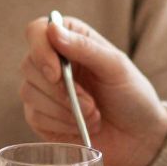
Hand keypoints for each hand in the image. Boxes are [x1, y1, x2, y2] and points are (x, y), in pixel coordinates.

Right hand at [16, 15, 166, 165]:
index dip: (41, 50)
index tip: (57, 73)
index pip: (36, 31)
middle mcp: (51, 61)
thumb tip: (52, 29)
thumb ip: (85, 48)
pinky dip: (60, 124)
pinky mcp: (40, 117)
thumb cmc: (131, 94)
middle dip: (60, 90)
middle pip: (29, 65)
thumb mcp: (116, 67)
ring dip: (63, 109)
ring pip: (29, 93)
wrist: (138, 136)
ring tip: (93, 116)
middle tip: (92, 104)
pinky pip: (35, 117)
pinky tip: (80, 126)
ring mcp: (43, 90)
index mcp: (69, 39)